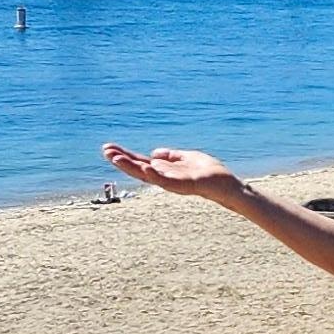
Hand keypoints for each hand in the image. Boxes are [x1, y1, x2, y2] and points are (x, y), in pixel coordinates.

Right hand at [104, 144, 238, 198]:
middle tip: (105, 151)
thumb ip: (171, 156)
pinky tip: (145, 168)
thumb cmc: (209, 172)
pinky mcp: (185, 185)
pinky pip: (167, 181)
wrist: (227, 185)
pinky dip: (155, 175)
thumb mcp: (187, 158)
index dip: (125, 156)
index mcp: (164, 170)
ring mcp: (173, 183)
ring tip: (116, 158)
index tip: (108, 148)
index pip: (140, 162)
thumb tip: (154, 153)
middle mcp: (165, 178)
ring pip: (148, 175)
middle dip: (122, 160)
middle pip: (139, 168)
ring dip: (131, 167)